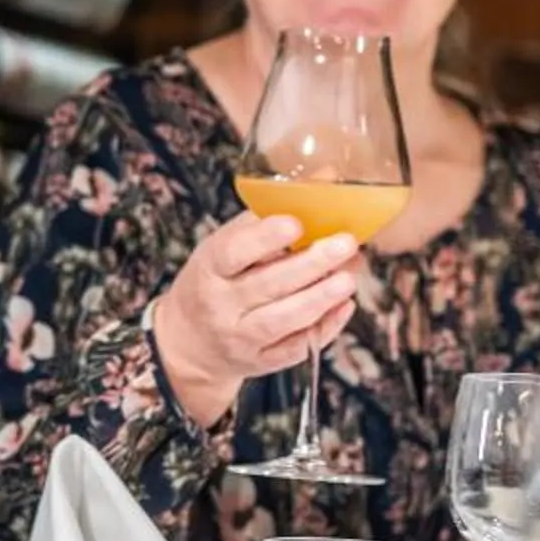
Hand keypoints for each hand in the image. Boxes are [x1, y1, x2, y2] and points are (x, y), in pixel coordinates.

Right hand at [147, 210, 364, 430]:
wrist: (189, 342)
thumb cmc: (216, 281)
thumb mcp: (224, 247)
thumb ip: (267, 218)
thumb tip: (326, 178)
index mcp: (209, 269)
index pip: (232, 253)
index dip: (264, 239)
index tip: (295, 224)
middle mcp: (221, 306)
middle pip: (266, 285)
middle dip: (310, 264)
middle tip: (345, 244)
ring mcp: (240, 338)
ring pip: (282, 320)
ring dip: (319, 298)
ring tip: (349, 278)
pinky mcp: (260, 362)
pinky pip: (295, 348)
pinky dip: (323, 328)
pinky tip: (344, 306)